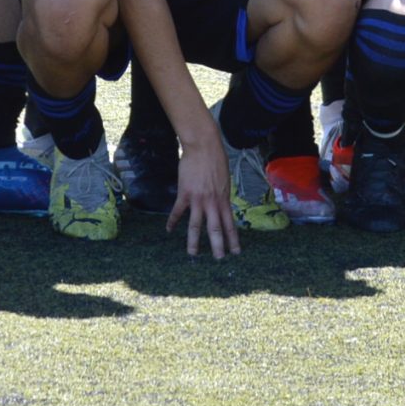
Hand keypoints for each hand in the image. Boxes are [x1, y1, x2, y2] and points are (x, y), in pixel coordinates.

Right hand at [170, 131, 242, 258]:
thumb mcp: (225, 180)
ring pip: (196, 225)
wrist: (203, 146)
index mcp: (224, 199)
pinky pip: (178, 211)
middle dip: (218, 246)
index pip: (230, 223)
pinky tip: (169, 229)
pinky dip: (173, 221)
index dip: (233, 238)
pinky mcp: (185, 193)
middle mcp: (212, 202)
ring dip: (194, 241)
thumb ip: (222, 195)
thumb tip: (222, 204)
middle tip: (219, 259)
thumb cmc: (216, 159)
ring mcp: (198, 199)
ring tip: (193, 254)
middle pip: (215, 229)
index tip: (236, 251)